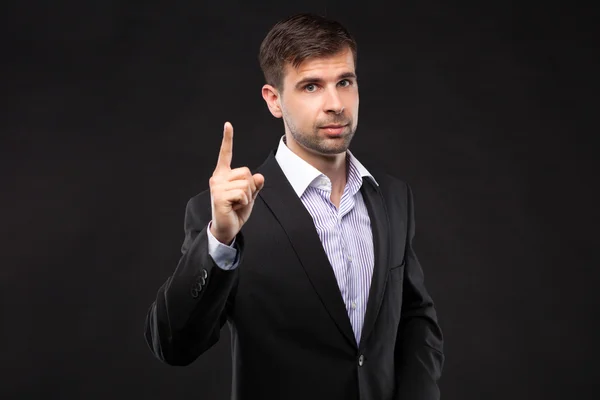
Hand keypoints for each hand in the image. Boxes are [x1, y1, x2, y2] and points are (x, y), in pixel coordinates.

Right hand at [209, 122, 264, 244]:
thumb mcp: (249, 196)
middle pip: (246, 172)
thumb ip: (255, 185)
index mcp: (223, 174)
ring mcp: (217, 187)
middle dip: (251, 187)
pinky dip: (244, 203)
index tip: (228, 124)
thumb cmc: (236, 211)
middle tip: (241, 199)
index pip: (226, 154)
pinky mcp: (219, 196)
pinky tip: (234, 208)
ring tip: (237, 204)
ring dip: (248, 196)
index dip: (227, 139)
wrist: (226, 229)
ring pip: (246, 183)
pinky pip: (243, 194)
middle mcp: (218, 178)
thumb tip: (260, 176)